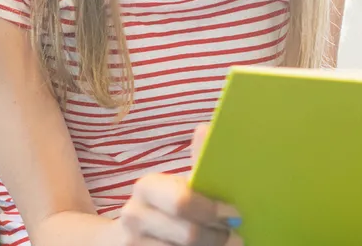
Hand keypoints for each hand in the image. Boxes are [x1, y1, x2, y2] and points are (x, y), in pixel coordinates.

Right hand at [117, 124, 240, 244]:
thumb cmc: (164, 207)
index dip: (212, 210)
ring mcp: (132, 243)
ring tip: (222, 244)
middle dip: (217, 237)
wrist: (125, 238)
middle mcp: (134, 216)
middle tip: (235, 237)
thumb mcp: (178, 185)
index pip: (182, 201)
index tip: (235, 214)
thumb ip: (196, 162)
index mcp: (147, 188)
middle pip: (189, 235)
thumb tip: (205, 127)